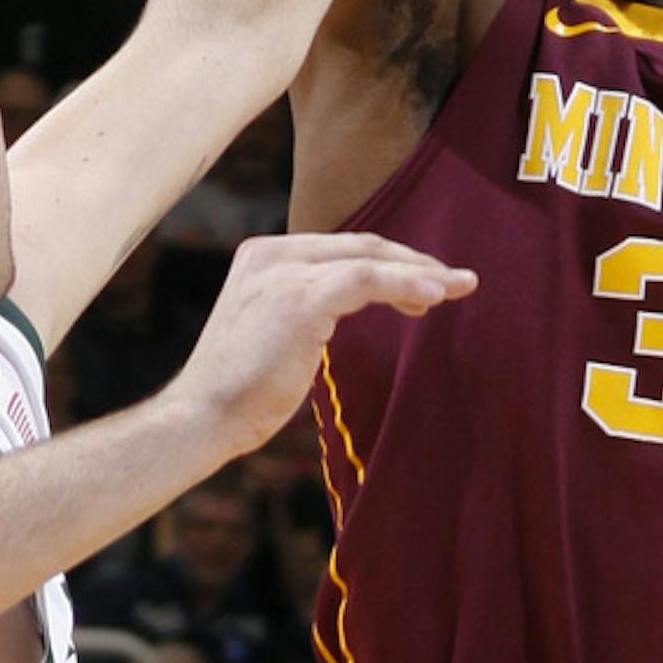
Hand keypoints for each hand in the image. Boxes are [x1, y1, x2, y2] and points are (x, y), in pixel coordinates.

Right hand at [177, 227, 475, 465]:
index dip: (388, 263)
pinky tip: (434, 298)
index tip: (425, 285)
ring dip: (420, 272)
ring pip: (369, 259)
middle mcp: (271, 255)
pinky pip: (367, 280)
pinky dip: (404, 285)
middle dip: (412, 261)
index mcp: (262, 257)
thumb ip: (304, 309)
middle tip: (453, 281)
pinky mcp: (300, 299)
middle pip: (359, 246)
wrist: (204, 417)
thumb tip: (344, 309)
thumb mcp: (271, 333)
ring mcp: (284, 273)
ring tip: (458, 287)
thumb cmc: (239, 391)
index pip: (339, 249)